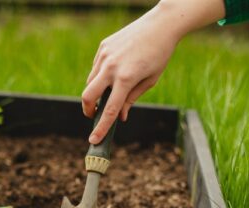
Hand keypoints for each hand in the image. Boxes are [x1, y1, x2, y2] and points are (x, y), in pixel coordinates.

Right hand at [84, 0, 225, 143]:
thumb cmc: (159, 55)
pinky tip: (114, 72)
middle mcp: (112, 67)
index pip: (109, 109)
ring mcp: (105, 56)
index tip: (93, 140)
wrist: (160, 25)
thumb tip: (119, 116)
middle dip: (88, 110)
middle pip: (88, 96)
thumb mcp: (149, 81)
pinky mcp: (103, 47)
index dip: (101, 128)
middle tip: (93, 116)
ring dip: (95, 92)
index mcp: (126, 78)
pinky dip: (100, 76)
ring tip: (110, 91)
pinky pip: (96, 68)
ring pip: (90, 82)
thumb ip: (131, 99)